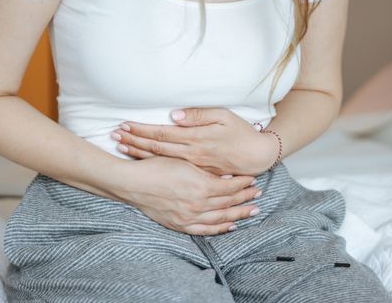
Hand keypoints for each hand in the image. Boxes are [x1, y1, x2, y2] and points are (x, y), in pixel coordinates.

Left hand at [110, 108, 279, 175]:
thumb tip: (174, 115)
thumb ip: (198, 115)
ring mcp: (192, 166)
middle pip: (156, 147)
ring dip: (139, 152)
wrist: (256, 156)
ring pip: (160, 160)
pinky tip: (141, 161)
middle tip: (114, 134)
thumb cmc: (241, 132)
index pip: (162, 133)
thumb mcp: (224, 116)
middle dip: (134, 140)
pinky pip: (170, 169)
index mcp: (196, 138)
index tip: (125, 124)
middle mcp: (191, 154)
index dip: (142, 130)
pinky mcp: (196, 174)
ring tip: (121, 146)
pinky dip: (153, 164)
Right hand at [117, 155, 261, 234]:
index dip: (243, 183)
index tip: (253, 179)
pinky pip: (206, 230)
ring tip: (252, 211)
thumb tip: (227, 179)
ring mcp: (189, 217)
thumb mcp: (184, 162)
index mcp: (201, 186)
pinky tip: (231, 225)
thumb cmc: (156, 167)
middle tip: (258, 195)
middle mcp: (198, 204)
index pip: (231, 187)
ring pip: (221, 218)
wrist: (133, 183)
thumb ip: (207, 172)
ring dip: (239, 214)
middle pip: (229, 203)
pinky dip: (220, 228)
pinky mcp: (180, 224)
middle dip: (246, 198)